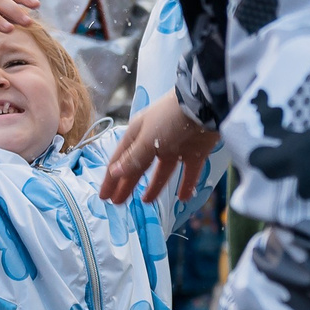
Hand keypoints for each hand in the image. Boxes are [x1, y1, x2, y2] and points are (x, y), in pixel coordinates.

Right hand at [98, 91, 219, 205]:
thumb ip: (133, 158)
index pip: (120, 160)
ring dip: (154, 186)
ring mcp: (176, 147)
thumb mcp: (148, 139)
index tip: (104, 196)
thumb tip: (114, 173)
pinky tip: (183, 199)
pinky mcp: (195, 152)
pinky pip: (189, 172)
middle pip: (138, 167)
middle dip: (127, 184)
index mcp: (138, 134)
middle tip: (118, 203)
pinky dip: (186, 185)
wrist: (205, 106)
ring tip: (146, 202)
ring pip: (162, 171)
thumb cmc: (170, 119)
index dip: (112, 179)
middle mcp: (155, 141)